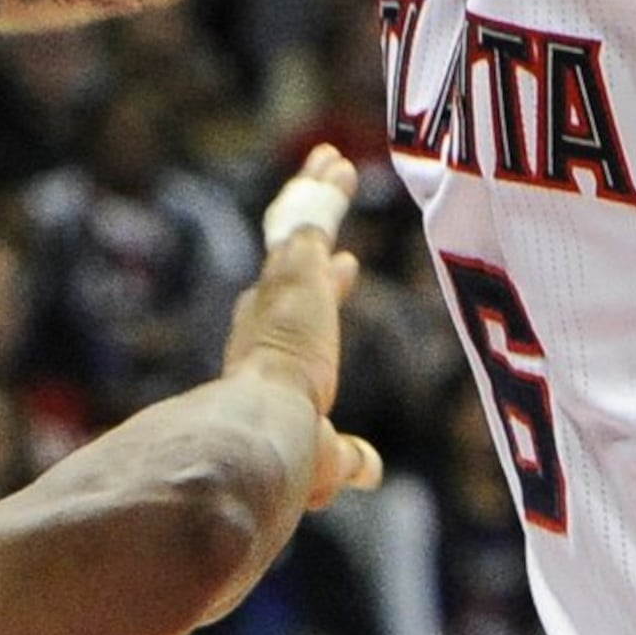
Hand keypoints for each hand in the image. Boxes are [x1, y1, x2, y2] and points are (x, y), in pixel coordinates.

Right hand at [227, 147, 385, 507]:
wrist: (267, 426)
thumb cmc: (285, 455)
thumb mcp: (324, 458)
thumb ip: (346, 460)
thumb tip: (370, 471)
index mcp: (266, 358)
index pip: (289, 313)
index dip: (319, 289)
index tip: (346, 268)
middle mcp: (265, 315)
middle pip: (288, 260)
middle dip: (306, 231)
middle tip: (327, 205)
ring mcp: (280, 288)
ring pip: (299, 226)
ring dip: (315, 194)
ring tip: (333, 163)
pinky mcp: (299, 267)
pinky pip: (313, 215)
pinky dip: (324, 190)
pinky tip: (337, 165)